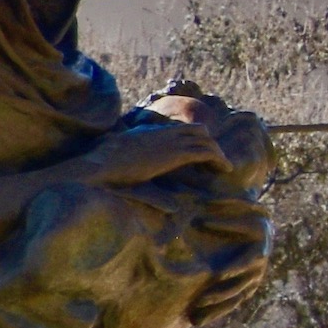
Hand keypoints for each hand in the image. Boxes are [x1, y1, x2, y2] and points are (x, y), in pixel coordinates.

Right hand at [87, 119, 230, 188]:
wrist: (101, 163)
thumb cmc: (106, 169)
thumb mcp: (124, 170)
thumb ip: (145, 180)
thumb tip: (162, 198)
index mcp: (151, 134)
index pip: (181, 129)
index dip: (194, 139)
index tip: (200, 154)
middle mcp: (164, 134)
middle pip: (198, 131)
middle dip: (210, 143)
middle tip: (216, 161)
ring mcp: (171, 142)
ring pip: (206, 140)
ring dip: (217, 152)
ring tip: (224, 167)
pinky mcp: (177, 153)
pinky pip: (206, 152)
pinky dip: (219, 159)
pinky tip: (226, 170)